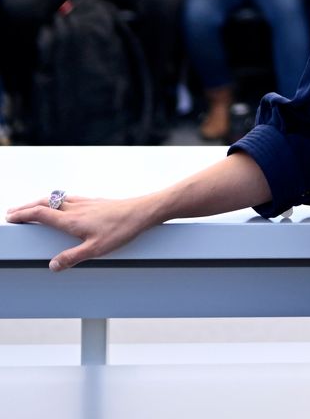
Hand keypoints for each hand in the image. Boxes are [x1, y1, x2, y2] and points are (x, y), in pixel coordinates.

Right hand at [4, 193, 160, 271]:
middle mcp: (76, 208)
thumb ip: (72, 257)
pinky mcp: (95, 202)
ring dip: (40, 202)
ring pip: (57, 199)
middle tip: (13, 212)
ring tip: (31, 208)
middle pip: (45, 203)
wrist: (143, 211)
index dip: (23, 215)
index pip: (40, 214)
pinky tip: (60, 204)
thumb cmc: (122, 229)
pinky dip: (56, 200)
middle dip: (26, 207)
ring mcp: (86, 203)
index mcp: (72, 220)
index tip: (11, 217)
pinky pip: (69, 198)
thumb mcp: (96, 249)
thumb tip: (52, 265)